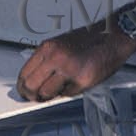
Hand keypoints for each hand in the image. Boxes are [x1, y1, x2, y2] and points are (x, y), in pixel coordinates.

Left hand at [16, 23, 132, 100]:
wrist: (112, 38)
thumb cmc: (88, 41)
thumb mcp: (60, 44)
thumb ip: (46, 60)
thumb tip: (34, 79)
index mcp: (47, 48)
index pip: (25, 73)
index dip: (22, 86)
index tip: (24, 91)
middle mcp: (55, 58)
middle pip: (31, 86)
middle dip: (31, 95)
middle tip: (35, 98)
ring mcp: (68, 70)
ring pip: (46, 93)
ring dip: (50, 96)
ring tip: (58, 90)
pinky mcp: (82, 80)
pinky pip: (68, 94)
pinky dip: (69, 92)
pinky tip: (75, 83)